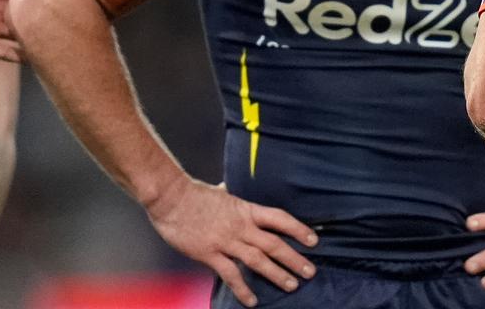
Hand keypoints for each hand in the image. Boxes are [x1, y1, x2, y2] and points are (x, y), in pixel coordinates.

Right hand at [146, 176, 318, 307]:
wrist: (171, 197)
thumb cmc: (194, 193)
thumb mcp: (220, 192)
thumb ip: (229, 195)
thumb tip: (229, 187)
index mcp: (246, 209)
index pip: (279, 218)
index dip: (298, 229)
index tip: (313, 240)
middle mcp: (240, 226)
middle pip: (274, 244)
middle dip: (294, 259)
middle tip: (310, 272)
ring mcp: (226, 241)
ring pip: (257, 260)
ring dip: (276, 274)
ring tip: (292, 285)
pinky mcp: (209, 254)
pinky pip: (230, 274)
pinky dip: (242, 289)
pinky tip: (253, 301)